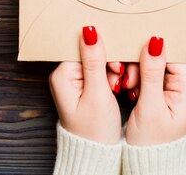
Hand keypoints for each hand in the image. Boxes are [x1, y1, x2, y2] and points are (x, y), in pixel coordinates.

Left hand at [49, 26, 124, 143]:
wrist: (97, 154)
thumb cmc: (94, 131)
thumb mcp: (97, 93)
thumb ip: (94, 60)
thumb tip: (90, 31)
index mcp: (63, 75)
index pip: (85, 48)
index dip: (105, 52)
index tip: (118, 66)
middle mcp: (66, 75)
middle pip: (94, 52)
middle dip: (112, 62)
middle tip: (122, 77)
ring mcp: (76, 80)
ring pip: (101, 61)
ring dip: (116, 70)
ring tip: (123, 85)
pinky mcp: (87, 86)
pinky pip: (103, 71)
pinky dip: (114, 77)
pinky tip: (121, 87)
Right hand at [124, 37, 185, 145]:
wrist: (150, 163)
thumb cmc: (152, 143)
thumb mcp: (149, 106)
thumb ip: (152, 72)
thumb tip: (155, 42)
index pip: (173, 54)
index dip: (152, 51)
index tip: (132, 51)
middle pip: (164, 58)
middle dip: (142, 63)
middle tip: (127, 78)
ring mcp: (178, 89)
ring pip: (155, 65)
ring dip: (138, 72)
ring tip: (128, 87)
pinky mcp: (168, 92)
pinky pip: (153, 75)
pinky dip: (139, 79)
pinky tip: (131, 90)